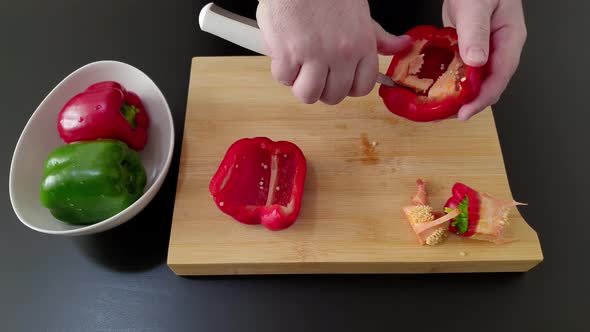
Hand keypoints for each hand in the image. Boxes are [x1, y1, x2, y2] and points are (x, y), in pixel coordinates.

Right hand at [256, 0, 409, 104]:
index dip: (348, 87)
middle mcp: (341, 54)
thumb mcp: (360, 12)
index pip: (362, 87)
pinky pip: (284, 80)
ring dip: (300, 85)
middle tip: (314, 72)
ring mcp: (314, 56)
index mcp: (362, 44)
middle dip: (322, 89)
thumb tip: (402, 45)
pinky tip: (284, 54)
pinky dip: (281, 70)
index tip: (338, 79)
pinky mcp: (287, 55)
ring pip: (308, 95)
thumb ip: (377, 36)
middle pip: (334, 96)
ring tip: (298, 66)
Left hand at [442, 0, 526, 119]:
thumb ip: (475, 31)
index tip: (465, 112)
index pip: (500, 76)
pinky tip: (435, 87)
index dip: (483, 98)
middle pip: (488, 83)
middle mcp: (499, 47)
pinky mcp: (469, 46)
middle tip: (445, 114)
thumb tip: (476, 61)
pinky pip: (461, 68)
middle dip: (469, 102)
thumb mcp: (476, 5)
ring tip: (438, 107)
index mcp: (510, 38)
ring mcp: (484, 48)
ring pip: (474, 79)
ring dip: (458, 94)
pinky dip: (450, 79)